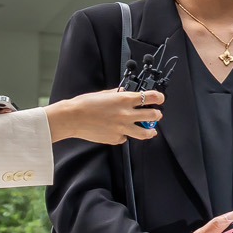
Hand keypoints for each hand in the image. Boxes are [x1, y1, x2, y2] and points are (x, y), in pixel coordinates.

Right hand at [46, 88, 164, 145]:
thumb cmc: (85, 104)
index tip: (160, 98)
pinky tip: (119, 131)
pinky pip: (126, 138)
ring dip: (151, 130)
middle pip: (153, 116)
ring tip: (151, 130)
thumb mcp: (105, 94)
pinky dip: (125, 135)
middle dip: (157, 114)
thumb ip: (119, 94)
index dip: (159, 97)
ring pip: (146, 133)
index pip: (150, 97)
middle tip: (157, 114)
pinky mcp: (116, 139)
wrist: (72, 118)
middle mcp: (126, 114)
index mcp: (124, 100)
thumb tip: (127, 93)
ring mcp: (123, 128)